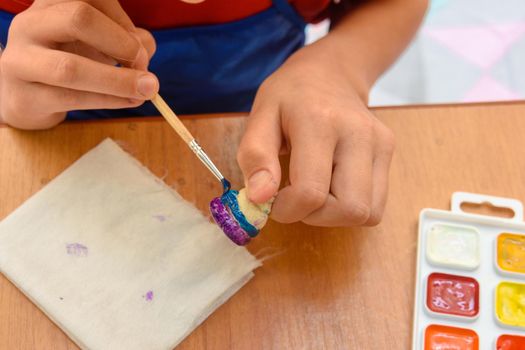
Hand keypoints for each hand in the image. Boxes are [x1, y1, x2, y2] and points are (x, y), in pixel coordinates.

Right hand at [0, 0, 157, 128]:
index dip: (122, 18)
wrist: (27, 96)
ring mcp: (22, 60)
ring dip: (118, 81)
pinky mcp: (26, 96)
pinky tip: (129, 101)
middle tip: (142, 64)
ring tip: (147, 90)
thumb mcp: (99, 42)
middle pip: (78, 18)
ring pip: (70, 67)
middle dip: (122, 44)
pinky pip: (72, 98)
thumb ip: (128, 40)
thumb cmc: (69, 60)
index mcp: (51, 3)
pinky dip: (109, 100)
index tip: (139, 43)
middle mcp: (31, 24)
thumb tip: (145, 53)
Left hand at [237, 40, 394, 226]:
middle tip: (296, 196)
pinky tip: (333, 187)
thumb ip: (255, 156)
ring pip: (367, 213)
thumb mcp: (260, 117)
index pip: (310, 192)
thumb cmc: (290, 96)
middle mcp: (358, 133)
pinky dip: (351, 208)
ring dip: (334, 215)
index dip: (286, 210)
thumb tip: (259, 198)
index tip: (273, 199)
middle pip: (348, 209)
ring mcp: (380, 143)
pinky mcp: (389, 152)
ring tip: (315, 190)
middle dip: (315, 216)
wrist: (330, 72)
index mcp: (319, 122)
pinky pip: (376, 206)